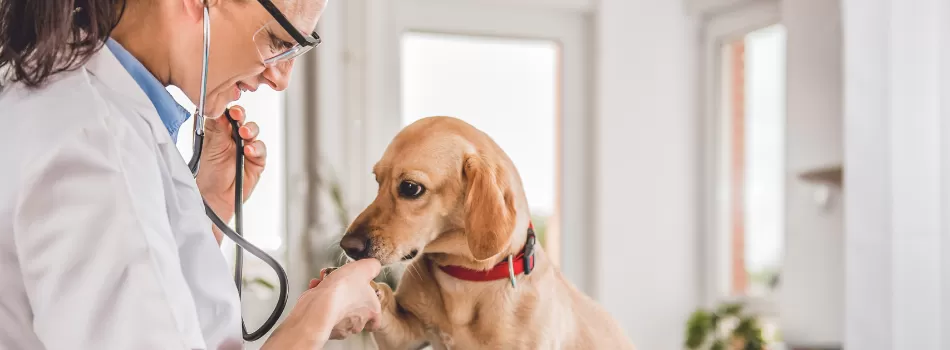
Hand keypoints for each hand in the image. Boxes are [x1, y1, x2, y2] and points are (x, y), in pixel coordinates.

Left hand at [194, 106, 265, 237]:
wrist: (214, 198)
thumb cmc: (207, 174)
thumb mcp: (209, 147)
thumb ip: (215, 128)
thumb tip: (218, 109)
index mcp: (219, 132)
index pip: (227, 114)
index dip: (229, 109)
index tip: (229, 108)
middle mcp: (233, 138)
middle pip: (242, 120)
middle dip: (241, 116)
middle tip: (238, 116)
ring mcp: (246, 149)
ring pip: (254, 132)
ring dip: (251, 130)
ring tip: (245, 134)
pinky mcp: (256, 161)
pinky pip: (261, 150)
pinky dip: (257, 148)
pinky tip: (249, 151)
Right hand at [309, 260, 384, 338]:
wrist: (319, 305)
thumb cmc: (343, 290)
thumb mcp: (365, 268)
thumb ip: (373, 266)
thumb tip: (374, 266)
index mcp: (371, 311)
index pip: (376, 319)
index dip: (371, 309)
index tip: (365, 300)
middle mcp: (357, 323)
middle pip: (355, 310)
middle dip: (346, 293)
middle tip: (341, 282)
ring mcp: (339, 327)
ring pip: (337, 308)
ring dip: (331, 293)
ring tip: (325, 281)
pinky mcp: (323, 324)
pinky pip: (322, 310)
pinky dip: (319, 298)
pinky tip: (316, 287)